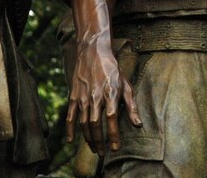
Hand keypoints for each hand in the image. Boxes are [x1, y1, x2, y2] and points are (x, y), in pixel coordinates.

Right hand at [65, 39, 141, 155]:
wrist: (93, 53)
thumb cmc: (112, 70)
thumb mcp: (126, 85)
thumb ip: (132, 106)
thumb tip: (138, 124)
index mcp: (110, 94)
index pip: (111, 119)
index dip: (113, 136)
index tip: (114, 148)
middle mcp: (95, 97)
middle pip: (95, 125)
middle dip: (99, 142)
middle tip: (102, 153)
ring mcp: (83, 97)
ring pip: (83, 123)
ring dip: (87, 138)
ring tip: (93, 148)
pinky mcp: (73, 96)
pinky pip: (70, 115)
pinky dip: (69, 129)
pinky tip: (70, 140)